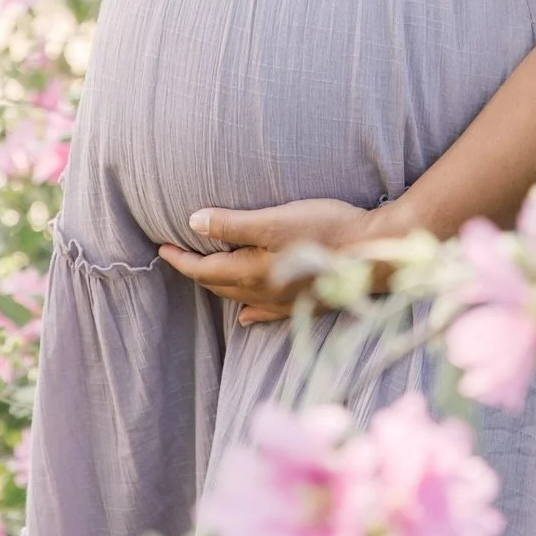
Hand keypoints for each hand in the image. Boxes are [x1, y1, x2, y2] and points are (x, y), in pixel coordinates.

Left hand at [156, 199, 386, 326]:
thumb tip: (193, 223)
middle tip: (177, 257)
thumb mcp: (274, 219)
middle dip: (195, 272)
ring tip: (204, 277)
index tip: (161, 248)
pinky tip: (245, 316)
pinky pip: (266, 313)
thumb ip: (232, 224)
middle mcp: (264, 293)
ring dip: (218, 288)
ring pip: (239, 298)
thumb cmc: (326, 227)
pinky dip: (250, 312)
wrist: (374, 252)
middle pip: (218, 285)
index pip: (204, 270)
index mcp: (252, 272)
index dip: (181, 260)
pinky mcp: (305, 303)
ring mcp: (285, 302)